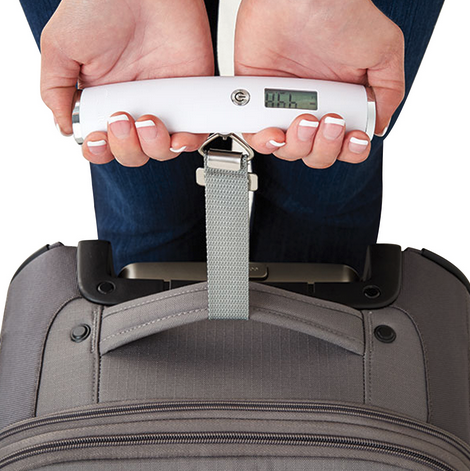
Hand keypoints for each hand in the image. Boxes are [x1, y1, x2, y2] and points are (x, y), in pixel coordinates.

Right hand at [40, 0, 213, 165]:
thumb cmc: (99, 5)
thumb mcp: (60, 47)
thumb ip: (56, 91)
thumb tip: (64, 127)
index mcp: (104, 99)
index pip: (103, 142)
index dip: (101, 149)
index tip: (99, 139)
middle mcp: (133, 105)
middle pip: (132, 152)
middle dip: (126, 147)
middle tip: (122, 119)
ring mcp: (162, 102)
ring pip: (161, 150)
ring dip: (153, 147)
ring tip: (148, 120)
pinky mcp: (189, 96)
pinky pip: (193, 133)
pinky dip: (187, 143)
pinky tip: (176, 136)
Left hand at [234, 0, 404, 167]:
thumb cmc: (340, 13)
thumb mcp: (384, 50)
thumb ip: (388, 93)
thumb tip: (379, 126)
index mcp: (341, 101)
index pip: (344, 144)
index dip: (348, 150)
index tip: (352, 138)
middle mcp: (313, 106)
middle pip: (317, 154)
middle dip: (324, 147)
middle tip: (327, 119)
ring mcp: (286, 104)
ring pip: (289, 150)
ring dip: (298, 145)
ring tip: (304, 119)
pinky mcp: (259, 100)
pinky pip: (258, 136)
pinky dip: (266, 142)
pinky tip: (275, 131)